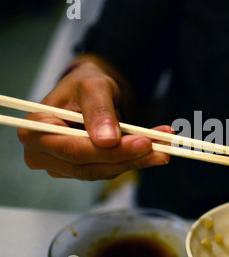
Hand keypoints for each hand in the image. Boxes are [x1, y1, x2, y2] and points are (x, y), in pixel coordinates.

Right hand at [17, 58, 170, 179]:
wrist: (88, 92)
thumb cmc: (84, 85)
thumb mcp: (93, 87)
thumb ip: (99, 111)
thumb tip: (107, 140)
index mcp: (35, 130)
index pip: (74, 149)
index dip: (110, 151)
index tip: (144, 142)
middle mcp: (42, 154)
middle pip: (89, 165)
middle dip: (130, 157)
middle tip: (164, 147)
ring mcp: (61, 166)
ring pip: (103, 171)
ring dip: (138, 160)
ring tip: (166, 145)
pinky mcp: (81, 169)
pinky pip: (110, 169)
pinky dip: (135, 160)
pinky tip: (157, 149)